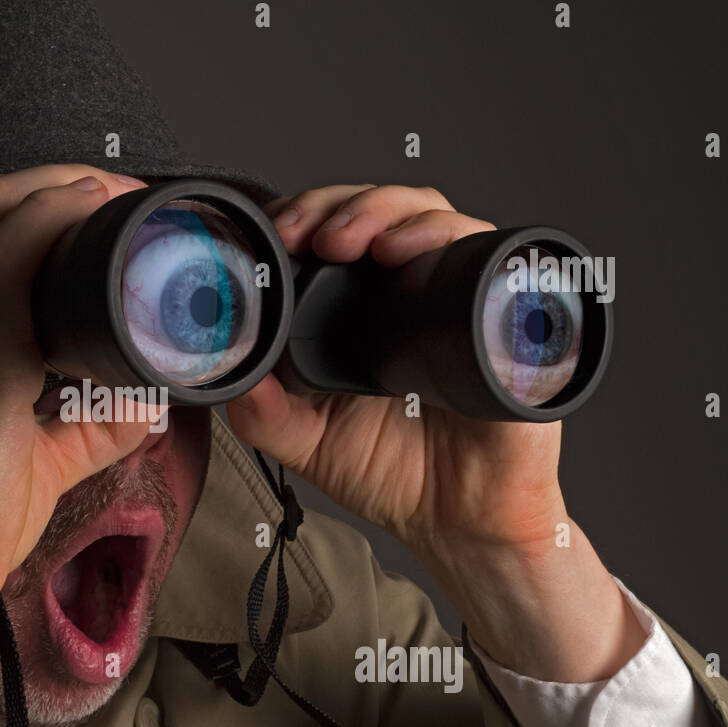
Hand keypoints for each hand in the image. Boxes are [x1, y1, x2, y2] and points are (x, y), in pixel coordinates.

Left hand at [230, 184, 563, 552]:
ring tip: (345, 241)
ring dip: (382, 210)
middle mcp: (411, 291)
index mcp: (362, 308)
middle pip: (380, 208)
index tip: (270, 232)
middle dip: (335, 205)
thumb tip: (225, 364)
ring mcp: (458, 296)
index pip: (334, 230)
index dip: (302, 215)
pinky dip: (443, 235)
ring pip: (429, 213)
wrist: (460, 521)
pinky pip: (483, 251)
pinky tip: (406, 252)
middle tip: (303, 233)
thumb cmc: (394, 475)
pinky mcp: (502, 312)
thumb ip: (261, 409)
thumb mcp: (306, 441)